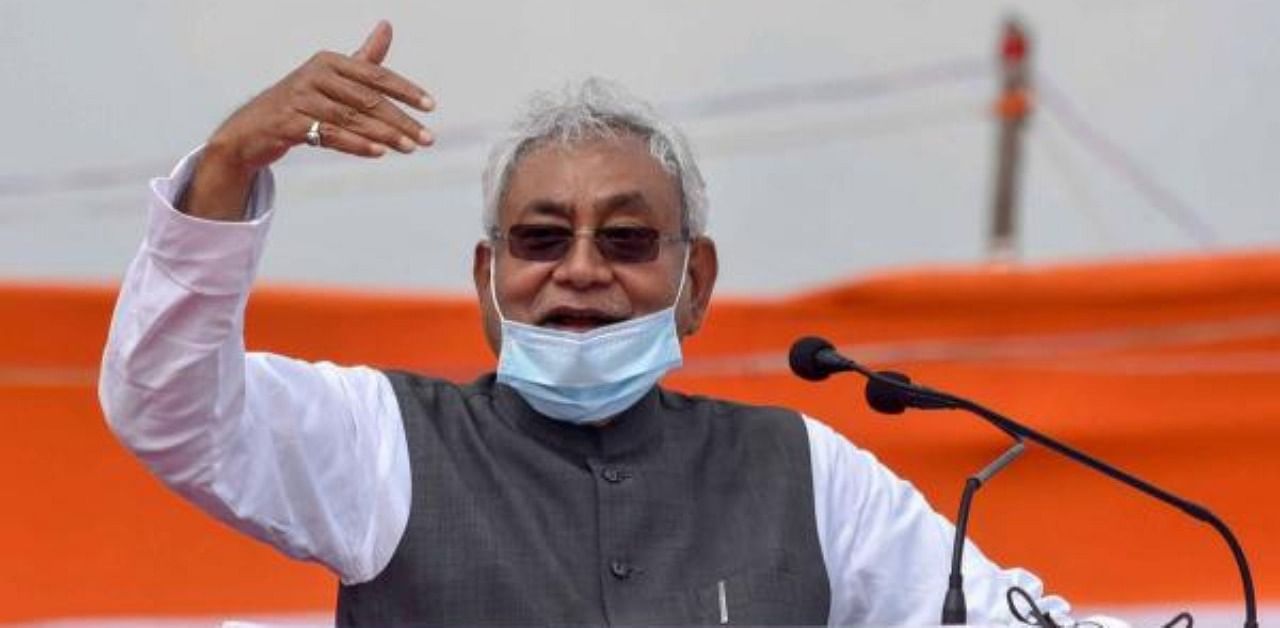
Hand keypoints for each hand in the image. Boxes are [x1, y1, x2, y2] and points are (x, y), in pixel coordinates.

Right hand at [181, 21, 433, 219]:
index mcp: (329, 61)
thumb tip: (387, 26)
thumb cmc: (301, 99)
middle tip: (427, 138)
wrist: (254, 126)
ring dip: (384, 135)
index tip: (430, 106)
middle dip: (401, 120)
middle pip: (367, 99)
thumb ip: (363, 58)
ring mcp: (300, 99)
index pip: (375, 74)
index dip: (405, 90)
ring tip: (409, 147)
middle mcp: (314, 75)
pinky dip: (357, 145)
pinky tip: (379, 153)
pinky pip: (330, 135)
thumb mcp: (332, 76)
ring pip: (351, 118)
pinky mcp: (289, 123)